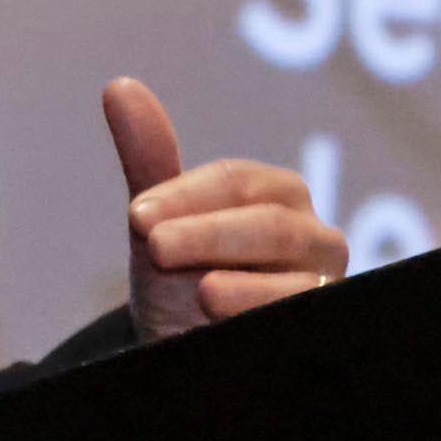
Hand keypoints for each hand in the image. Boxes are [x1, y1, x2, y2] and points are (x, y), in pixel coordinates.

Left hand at [104, 75, 346, 339]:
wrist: (187, 353)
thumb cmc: (180, 280)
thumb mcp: (160, 225)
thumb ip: (149, 158)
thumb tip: (118, 86)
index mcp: (278, 193)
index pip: (236, 182)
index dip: (185, 196)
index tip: (136, 217)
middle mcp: (313, 235)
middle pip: (267, 224)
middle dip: (209, 235)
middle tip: (154, 246)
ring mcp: (322, 287)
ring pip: (294, 279)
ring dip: (245, 286)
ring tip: (203, 292)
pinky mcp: (319, 327)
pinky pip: (302, 319)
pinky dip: (264, 319)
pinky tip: (226, 323)